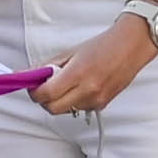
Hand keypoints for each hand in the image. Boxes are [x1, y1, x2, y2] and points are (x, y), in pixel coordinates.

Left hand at [29, 14, 157, 115]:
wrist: (131, 47)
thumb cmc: (102, 46)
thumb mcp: (70, 52)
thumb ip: (47, 66)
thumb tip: (26, 75)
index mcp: (77, 74)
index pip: (46, 94)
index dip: (34, 92)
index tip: (32, 85)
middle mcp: (88, 91)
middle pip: (52, 108)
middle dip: (44, 100)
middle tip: (44, 87)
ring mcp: (96, 100)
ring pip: (65, 111)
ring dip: (59, 101)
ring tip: (65, 84)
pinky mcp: (102, 105)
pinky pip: (79, 109)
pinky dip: (73, 102)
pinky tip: (79, 88)